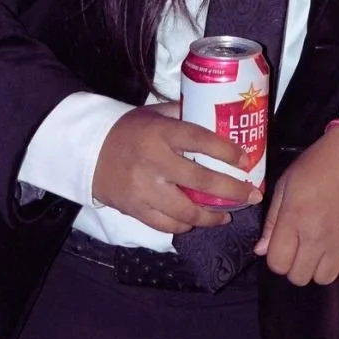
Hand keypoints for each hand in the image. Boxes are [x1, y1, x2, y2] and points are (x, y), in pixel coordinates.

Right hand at [92, 103, 261, 234]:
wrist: (87, 152)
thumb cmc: (127, 131)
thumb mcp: (154, 114)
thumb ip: (184, 115)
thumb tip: (219, 117)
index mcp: (160, 133)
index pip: (201, 141)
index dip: (227, 152)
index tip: (246, 160)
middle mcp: (154, 162)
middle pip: (201, 181)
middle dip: (233, 191)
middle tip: (252, 195)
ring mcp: (144, 189)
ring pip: (187, 211)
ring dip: (212, 216)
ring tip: (227, 215)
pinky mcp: (136, 209)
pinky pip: (167, 224)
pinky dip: (185, 225)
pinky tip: (197, 221)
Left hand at [255, 102, 338, 285]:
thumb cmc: (320, 163)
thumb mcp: (286, 184)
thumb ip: (272, 220)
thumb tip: (262, 250)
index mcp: (294, 219)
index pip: (277, 263)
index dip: (276, 258)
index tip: (281, 245)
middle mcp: (317, 236)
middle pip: (298, 277)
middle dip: (294, 265)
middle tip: (299, 247)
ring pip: (323, 279)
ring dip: (317, 268)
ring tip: (319, 249)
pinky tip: (338, 249)